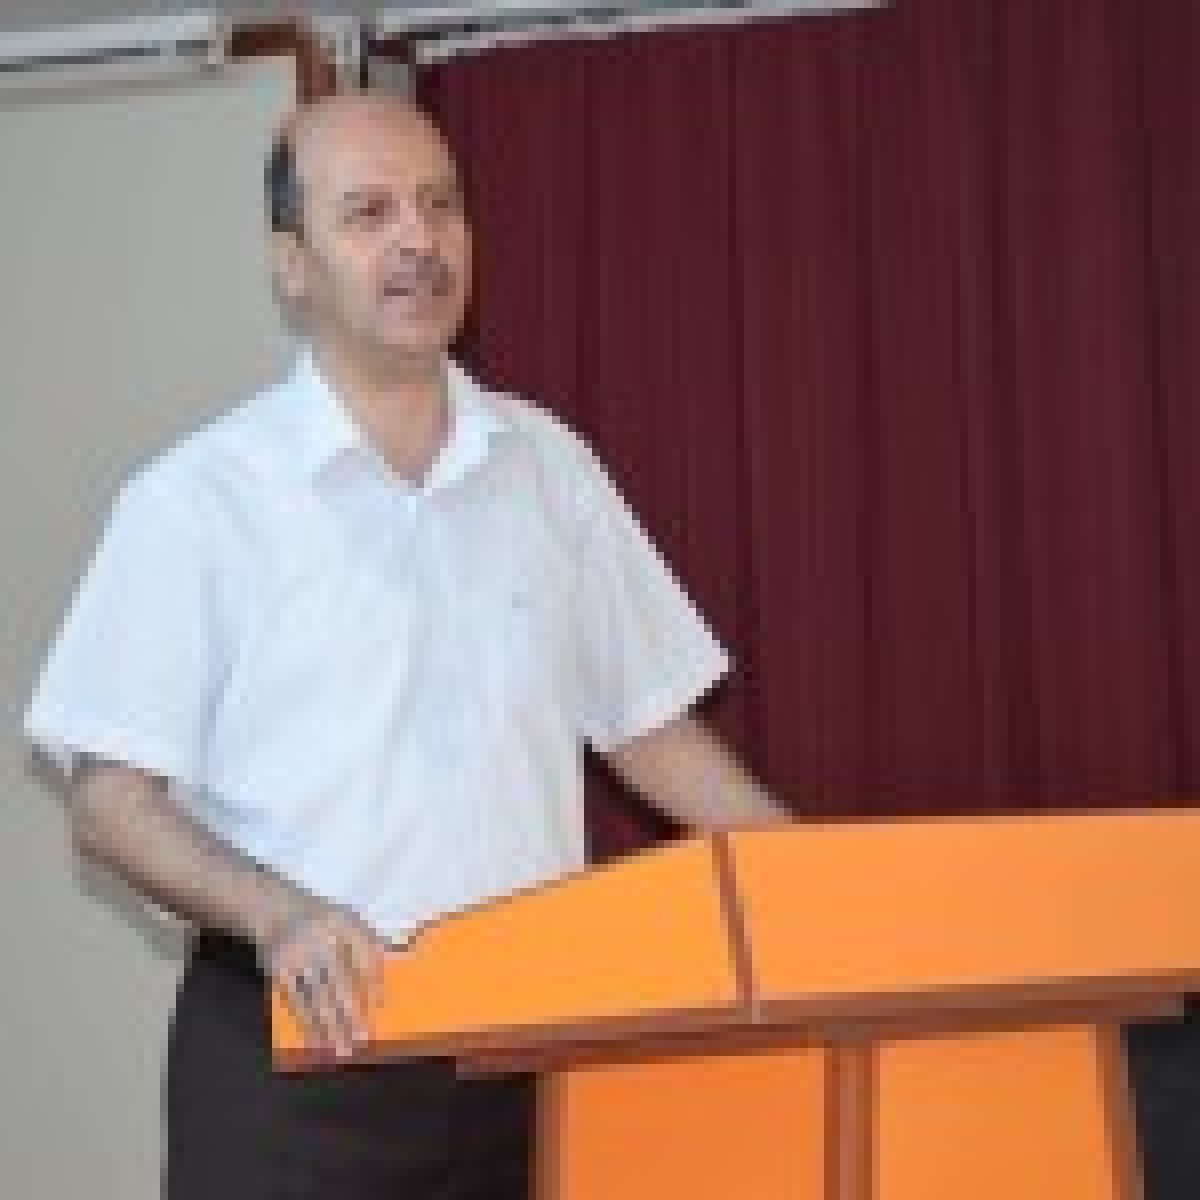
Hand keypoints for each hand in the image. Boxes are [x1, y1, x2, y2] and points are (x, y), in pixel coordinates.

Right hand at [261, 900, 388, 1060]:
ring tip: (342, 1050)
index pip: (362, 959)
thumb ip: (370, 945)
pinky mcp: (279, 970)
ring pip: (317, 997)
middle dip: (351, 1014)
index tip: (380, 1009)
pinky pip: (296, 1001)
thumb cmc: (323, 920)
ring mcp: (298, 956)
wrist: (276, 909)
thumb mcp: (350, 920)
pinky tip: (317, 1040)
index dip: (372, 984)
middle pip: (339, 983)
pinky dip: (307, 1023)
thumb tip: (394, 971)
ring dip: (330, 1026)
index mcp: (343, 925)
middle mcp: (320, 940)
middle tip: (362, 1040)